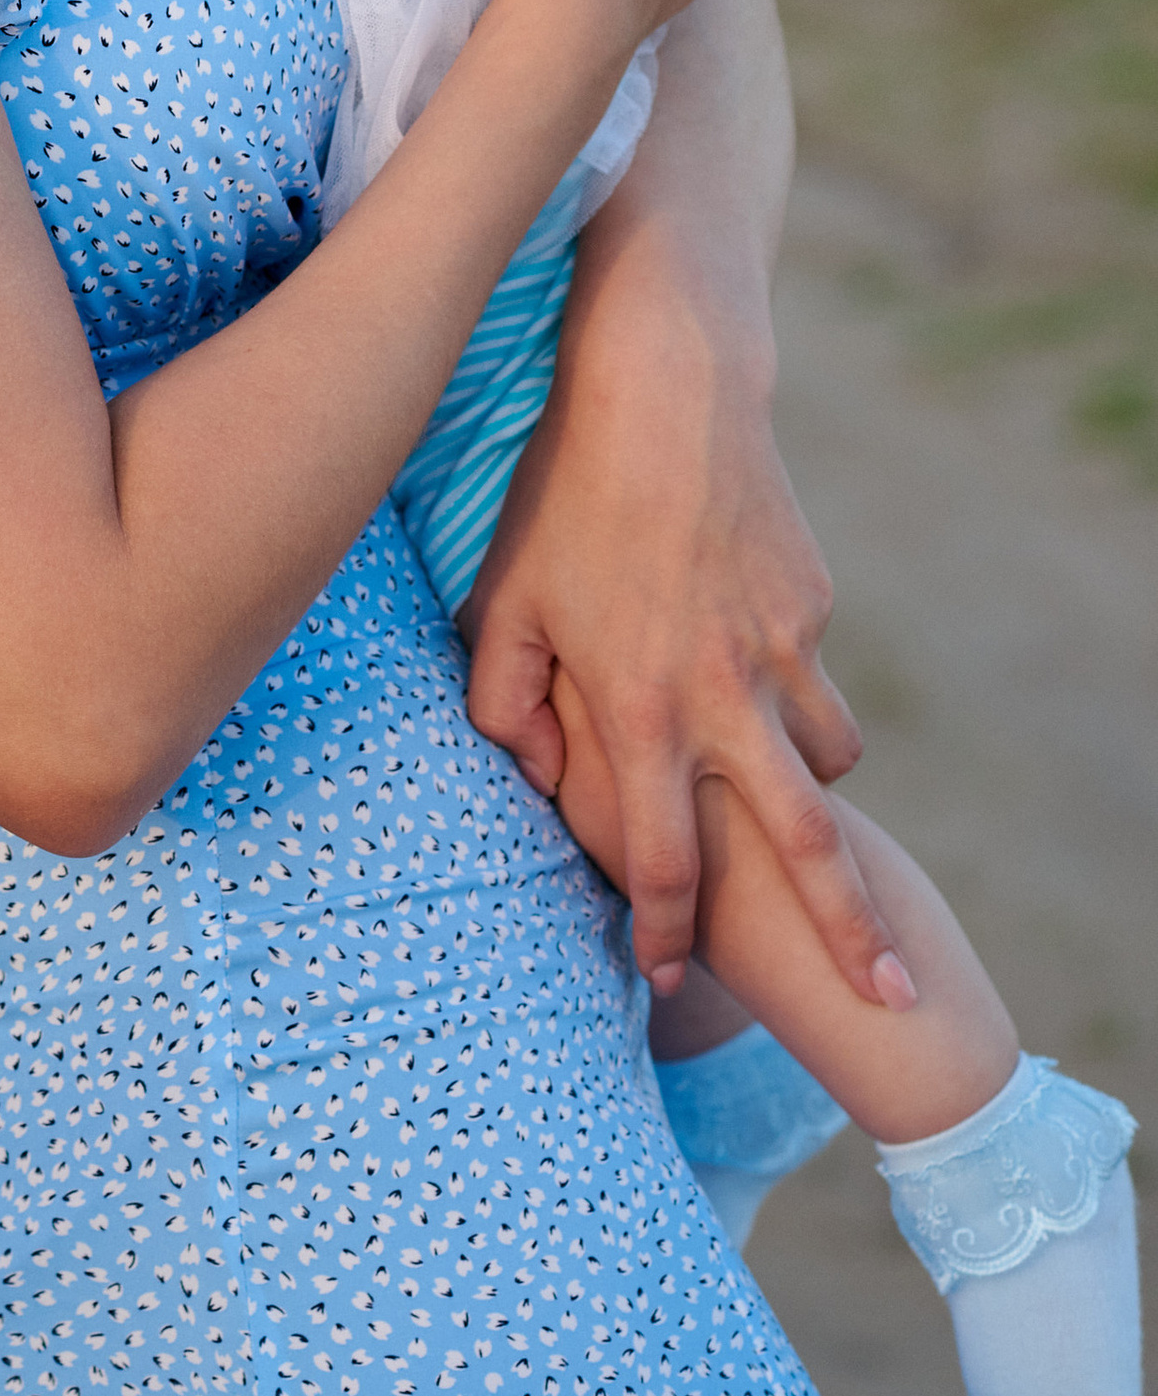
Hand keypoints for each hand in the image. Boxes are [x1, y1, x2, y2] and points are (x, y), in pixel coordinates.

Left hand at [464, 245, 898, 1002]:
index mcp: (642, 707)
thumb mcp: (502, 601)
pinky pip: (813, 672)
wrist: (668, 393)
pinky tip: (744, 643)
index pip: (661, 857)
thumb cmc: (563, 497)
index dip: (663, 931)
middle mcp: (726, 694)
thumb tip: (535, 781)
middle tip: (893, 1001)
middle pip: (807, 848)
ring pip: (826, 757)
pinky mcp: (814, 604)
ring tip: (791, 802)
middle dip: (853, 934)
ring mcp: (783, 648)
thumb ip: (504, 702)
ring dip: (813, 791)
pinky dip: (791, 686)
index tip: (668, 983)